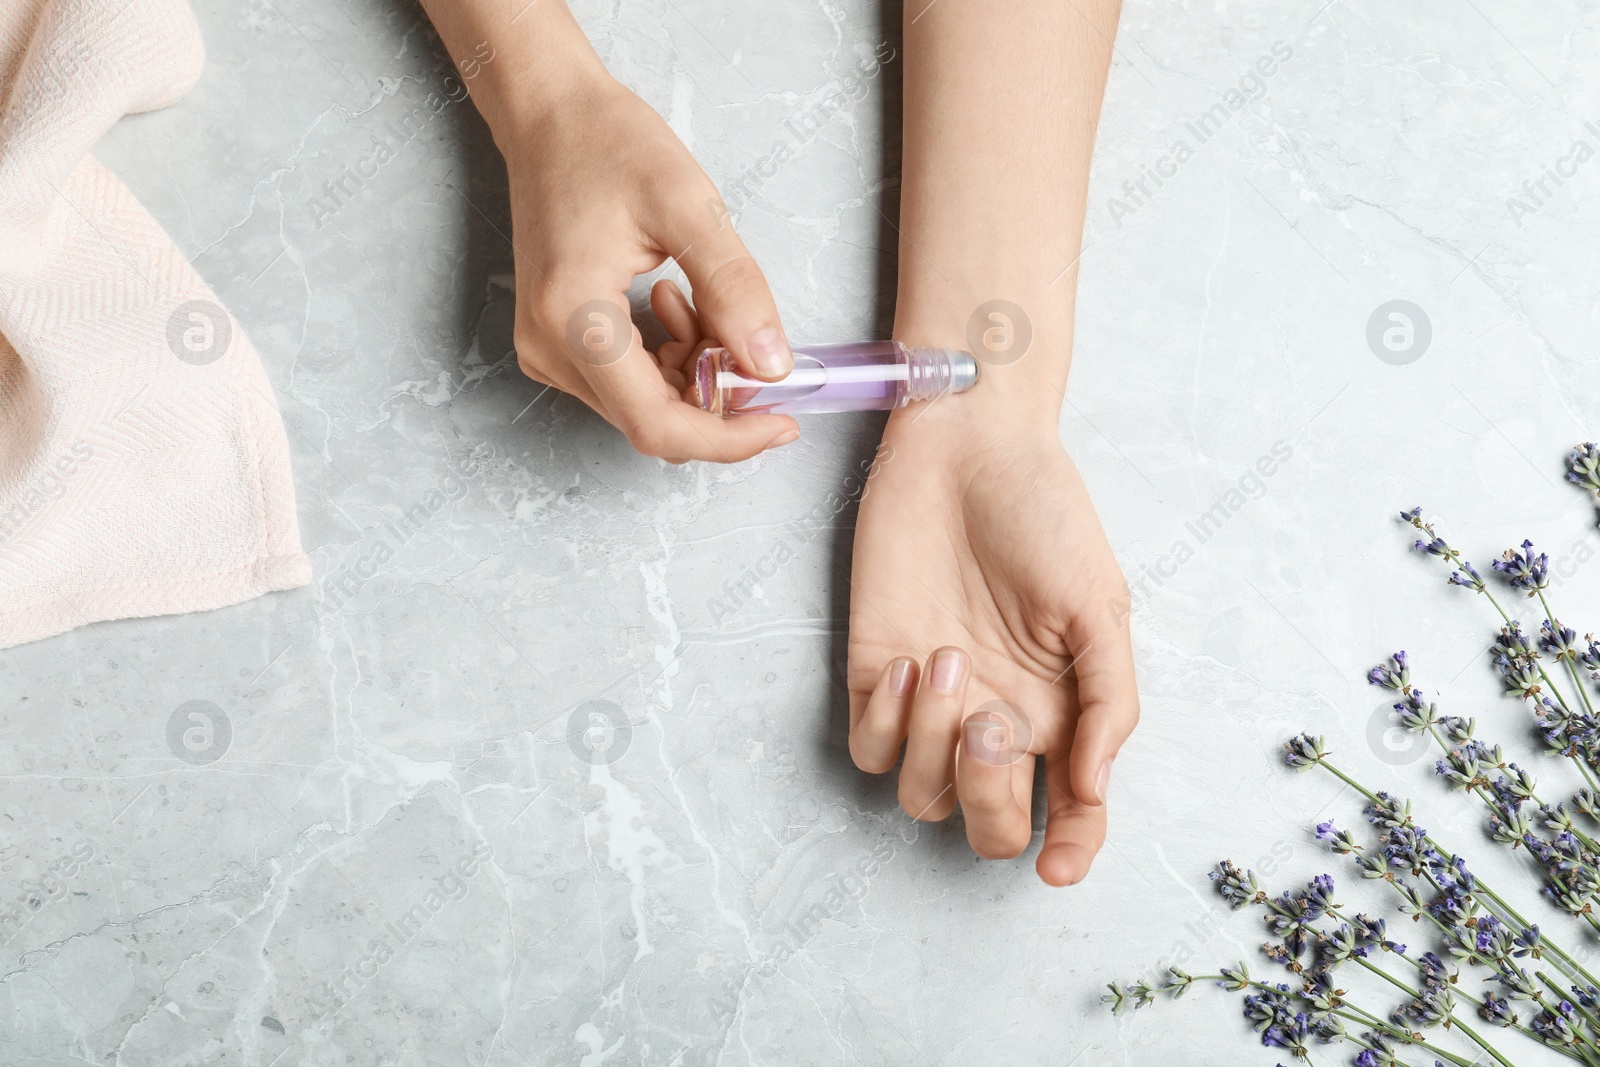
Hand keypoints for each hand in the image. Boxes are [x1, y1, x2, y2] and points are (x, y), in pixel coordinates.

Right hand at [481, 47, 799, 461]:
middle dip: (714, 396)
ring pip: (643, 405)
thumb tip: (771, 366)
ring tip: (697, 298)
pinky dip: (668, 359)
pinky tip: (673, 304)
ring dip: (692, 373)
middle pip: (652, 421)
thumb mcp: (688, 205)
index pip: (657, 424)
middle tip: (746, 336)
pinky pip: (626, 382)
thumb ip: (734, 289)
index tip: (781, 422)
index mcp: (574, 318)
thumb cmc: (608, 145)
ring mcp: (546, 350)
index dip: (726, 439)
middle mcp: (549, 348)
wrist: (550, 116)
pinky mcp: (555, 343)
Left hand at [846, 399, 1138, 885]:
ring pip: (922, 794)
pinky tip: (906, 660)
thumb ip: (1106, 702)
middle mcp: (996, 716)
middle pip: (988, 820)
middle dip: (988, 796)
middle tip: (989, 722)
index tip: (1055, 867)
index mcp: (1060, 709)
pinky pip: (869, 748)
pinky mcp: (873, 673)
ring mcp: (933, 701)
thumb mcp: (1101, 603)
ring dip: (933, 744)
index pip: (1068, 812)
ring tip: (947, 659)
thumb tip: (1090, 790)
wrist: (968, 446)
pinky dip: (886, 723)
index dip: (1069, 851)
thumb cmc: (1044, 515)